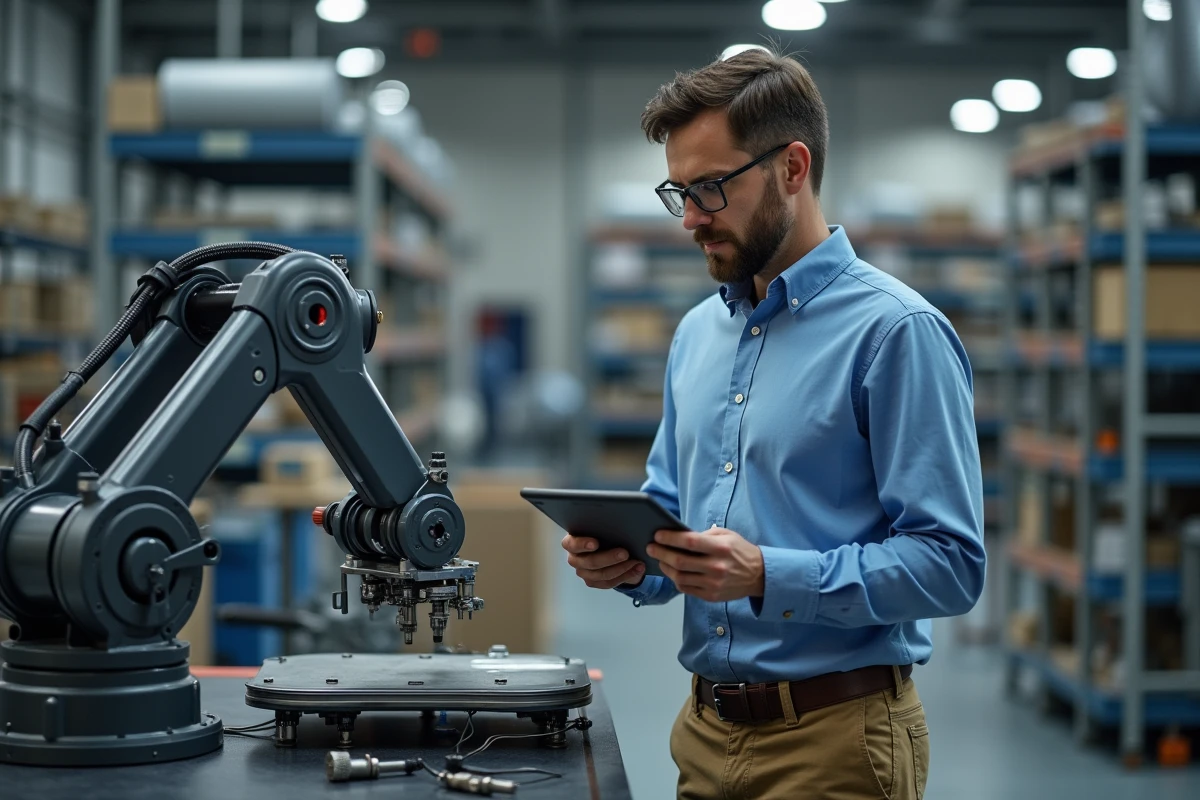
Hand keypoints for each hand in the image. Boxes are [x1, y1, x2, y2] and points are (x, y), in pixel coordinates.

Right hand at [561, 534, 645, 589]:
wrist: (609, 548)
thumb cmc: (602, 534)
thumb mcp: (601, 528)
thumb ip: (602, 526)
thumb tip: (616, 523)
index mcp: (572, 542)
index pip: (572, 544)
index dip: (582, 544)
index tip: (596, 543)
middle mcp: (575, 558)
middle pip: (590, 562)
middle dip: (609, 558)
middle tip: (625, 553)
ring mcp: (583, 572)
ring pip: (601, 574)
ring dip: (621, 568)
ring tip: (636, 561)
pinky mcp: (593, 582)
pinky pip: (609, 582)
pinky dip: (625, 576)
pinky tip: (637, 569)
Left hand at [647, 527, 763, 602]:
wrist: (759, 575)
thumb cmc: (740, 551)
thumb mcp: (726, 535)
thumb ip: (704, 535)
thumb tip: (678, 537)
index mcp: (721, 548)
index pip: (689, 542)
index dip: (670, 538)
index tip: (657, 535)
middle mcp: (717, 567)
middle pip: (680, 561)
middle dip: (661, 553)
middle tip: (651, 548)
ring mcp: (713, 584)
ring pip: (680, 577)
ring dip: (666, 567)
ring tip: (660, 560)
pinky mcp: (711, 596)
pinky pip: (686, 588)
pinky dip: (676, 579)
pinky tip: (673, 571)